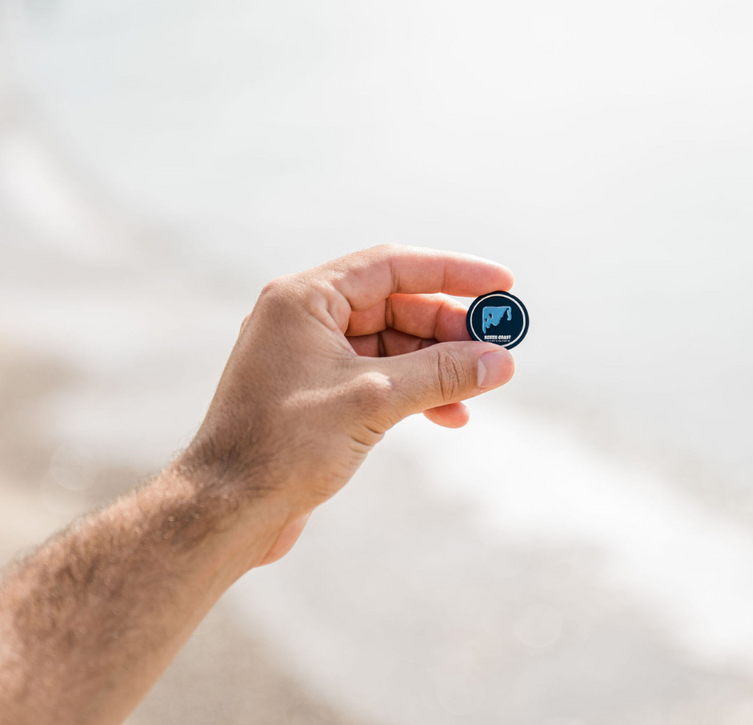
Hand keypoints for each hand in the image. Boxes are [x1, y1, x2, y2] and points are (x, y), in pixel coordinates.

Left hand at [180, 244, 515, 565]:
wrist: (226, 511)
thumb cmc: (284, 447)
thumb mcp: (374, 401)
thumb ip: (441, 373)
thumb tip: (501, 360)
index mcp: (305, 299)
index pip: (392, 265)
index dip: (453, 271)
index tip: (501, 283)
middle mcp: (306, 318)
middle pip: (396, 304)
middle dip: (450, 326)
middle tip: (499, 344)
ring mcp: (311, 356)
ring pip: (392, 344)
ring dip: (437, 363)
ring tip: (481, 385)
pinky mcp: (318, 392)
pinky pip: (379, 376)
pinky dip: (415, 390)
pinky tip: (450, 414)